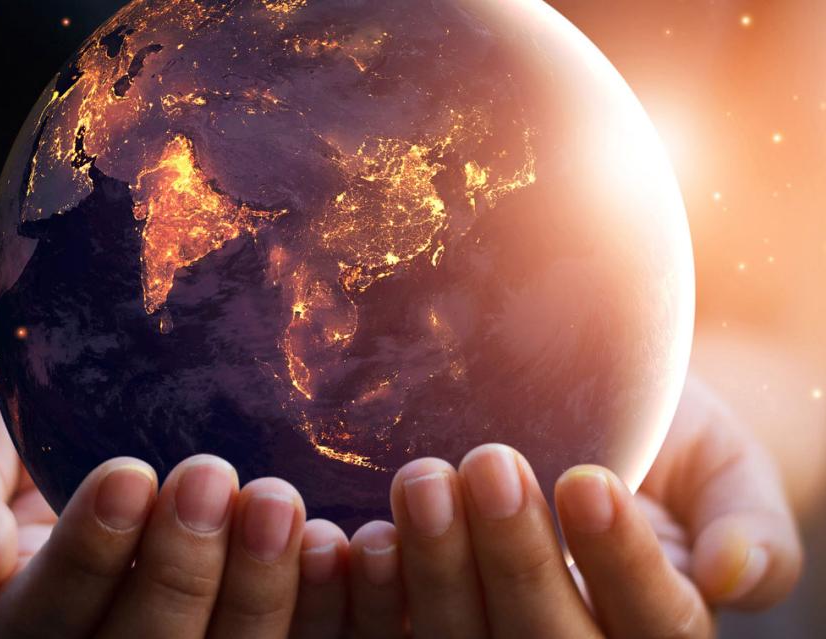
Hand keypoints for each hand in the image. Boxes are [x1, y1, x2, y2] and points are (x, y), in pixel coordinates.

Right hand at [0, 355, 349, 637]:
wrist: (66, 407)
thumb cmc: (4, 421)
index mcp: (12, 622)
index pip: (42, 619)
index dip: (86, 556)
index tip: (126, 471)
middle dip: (177, 572)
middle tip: (211, 475)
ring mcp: (176, 637)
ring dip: (257, 592)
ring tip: (281, 502)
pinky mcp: (239, 620)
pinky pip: (282, 638)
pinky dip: (314, 605)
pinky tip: (338, 545)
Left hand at [347, 376, 802, 637]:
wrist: (588, 411)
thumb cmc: (667, 438)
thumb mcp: (724, 463)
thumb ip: (743, 520)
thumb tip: (732, 574)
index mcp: (656, 623)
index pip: (653, 624)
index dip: (622, 563)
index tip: (587, 482)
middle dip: (517, 559)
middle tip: (491, 463)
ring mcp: (490, 635)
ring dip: (435, 573)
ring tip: (422, 481)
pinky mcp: (422, 619)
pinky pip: (388, 634)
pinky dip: (368, 596)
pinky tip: (351, 539)